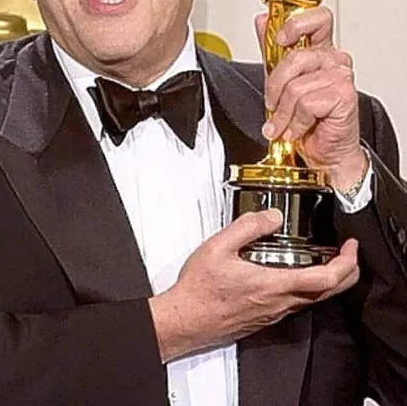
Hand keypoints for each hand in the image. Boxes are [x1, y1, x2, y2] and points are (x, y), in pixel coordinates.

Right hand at [149, 210, 358, 361]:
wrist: (186, 319)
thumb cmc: (199, 289)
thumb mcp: (218, 246)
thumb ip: (247, 227)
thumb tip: (271, 216)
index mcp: (273, 284)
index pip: (325, 278)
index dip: (346, 262)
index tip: (350, 247)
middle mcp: (279, 303)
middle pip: (330, 293)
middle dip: (347, 272)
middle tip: (348, 253)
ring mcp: (274, 313)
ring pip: (315, 300)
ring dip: (329, 280)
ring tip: (325, 259)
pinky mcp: (266, 318)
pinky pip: (297, 304)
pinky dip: (309, 288)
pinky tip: (294, 274)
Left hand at [255, 6, 367, 189]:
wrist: (323, 153)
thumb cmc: (307, 119)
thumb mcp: (280, 81)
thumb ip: (271, 51)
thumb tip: (262, 21)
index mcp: (320, 50)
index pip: (317, 18)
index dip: (295, 24)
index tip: (279, 39)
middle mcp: (334, 60)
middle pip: (295, 57)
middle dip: (275, 86)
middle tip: (273, 104)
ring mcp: (341, 76)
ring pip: (296, 86)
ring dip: (283, 112)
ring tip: (284, 123)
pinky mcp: (343, 95)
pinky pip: (306, 103)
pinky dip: (295, 122)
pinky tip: (297, 129)